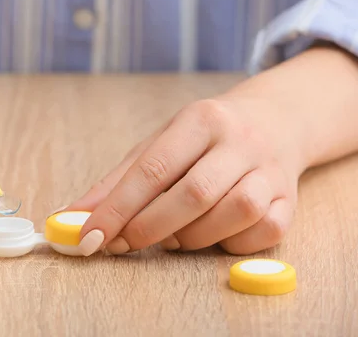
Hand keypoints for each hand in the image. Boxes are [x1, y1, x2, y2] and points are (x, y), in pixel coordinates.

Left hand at [68, 96, 303, 255]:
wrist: (274, 122)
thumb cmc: (204, 138)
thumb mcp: (160, 144)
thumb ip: (118, 181)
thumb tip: (73, 215)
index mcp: (200, 119)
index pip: (153, 168)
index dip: (118, 207)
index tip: (90, 235)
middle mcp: (239, 141)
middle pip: (193, 193)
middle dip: (149, 227)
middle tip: (124, 243)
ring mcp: (270, 170)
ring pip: (233, 213)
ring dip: (192, 237)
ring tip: (172, 236)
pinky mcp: (291, 199)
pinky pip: (262, 232)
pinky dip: (230, 244)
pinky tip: (213, 235)